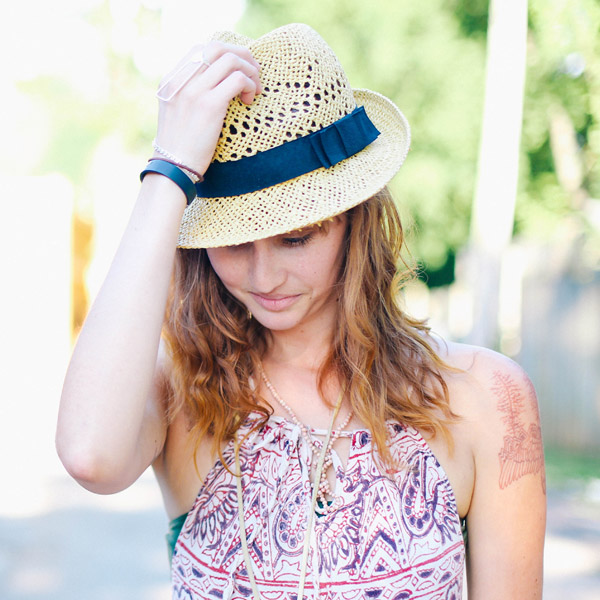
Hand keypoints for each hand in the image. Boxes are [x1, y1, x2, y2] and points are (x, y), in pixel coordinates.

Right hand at [154, 41, 261, 175]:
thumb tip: (216, 81)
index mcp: (171, 79)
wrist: (173, 166)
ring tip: (254, 90)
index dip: (225, 53)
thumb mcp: (176, 110)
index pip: (201, 48)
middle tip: (254, 73)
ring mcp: (194, 91)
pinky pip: (238, 79)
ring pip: (230, 60)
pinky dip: (249, 85)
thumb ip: (189, 92)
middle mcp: (181, 80)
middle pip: (217, 47)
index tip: (239, 69)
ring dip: (249, 71)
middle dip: (241, 55)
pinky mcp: (210, 105)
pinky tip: (249, 100)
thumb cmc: (181, 144)